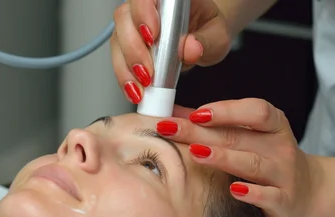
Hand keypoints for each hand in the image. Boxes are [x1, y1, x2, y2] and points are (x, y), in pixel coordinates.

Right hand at [111, 0, 231, 103]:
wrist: (201, 41)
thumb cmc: (207, 32)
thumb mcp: (217, 36)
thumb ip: (206, 41)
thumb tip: (190, 48)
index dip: (143, 13)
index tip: (151, 37)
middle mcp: (146, 7)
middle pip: (125, 18)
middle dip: (133, 49)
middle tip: (147, 73)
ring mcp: (133, 25)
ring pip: (117, 40)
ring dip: (126, 67)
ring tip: (141, 87)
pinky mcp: (126, 45)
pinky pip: (118, 59)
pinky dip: (125, 77)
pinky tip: (135, 90)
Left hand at [155, 99, 322, 216]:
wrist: (309, 192)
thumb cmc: (269, 159)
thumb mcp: (250, 136)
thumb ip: (215, 125)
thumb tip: (173, 112)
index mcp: (273, 126)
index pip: (254, 111)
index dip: (225, 110)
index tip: (196, 113)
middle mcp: (279, 148)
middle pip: (238, 137)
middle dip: (201, 132)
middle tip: (171, 129)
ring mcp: (283, 175)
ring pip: (252, 164)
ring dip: (223, 158)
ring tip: (196, 153)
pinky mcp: (283, 201)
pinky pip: (269, 196)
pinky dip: (252, 193)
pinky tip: (234, 191)